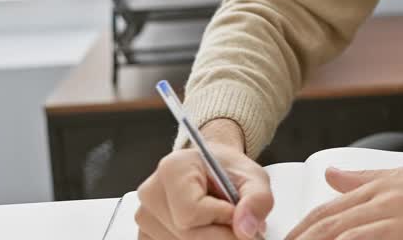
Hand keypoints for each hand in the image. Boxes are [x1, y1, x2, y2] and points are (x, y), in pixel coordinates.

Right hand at [135, 118, 273, 239]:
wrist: (213, 172)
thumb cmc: (228, 172)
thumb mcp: (254, 177)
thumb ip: (258, 199)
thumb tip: (246, 228)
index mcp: (173, 168)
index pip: (191, 213)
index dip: (222, 219)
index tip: (236, 213)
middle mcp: (151, 192)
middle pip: (187, 235)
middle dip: (221, 235)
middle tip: (238, 226)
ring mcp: (144, 216)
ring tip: (220, 223)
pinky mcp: (145, 235)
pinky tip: (205, 230)